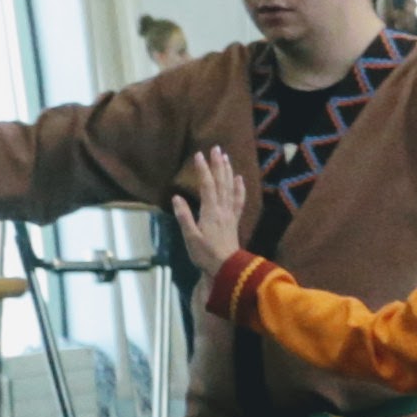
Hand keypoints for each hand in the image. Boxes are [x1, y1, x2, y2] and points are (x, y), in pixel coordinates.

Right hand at [174, 143, 254, 264]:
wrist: (227, 268)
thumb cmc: (205, 254)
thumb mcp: (190, 237)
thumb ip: (184, 216)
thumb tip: (176, 197)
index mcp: (210, 212)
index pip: (207, 186)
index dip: (203, 169)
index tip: (198, 154)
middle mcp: (223, 209)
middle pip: (221, 183)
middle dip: (218, 164)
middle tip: (216, 148)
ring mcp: (230, 214)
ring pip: (231, 188)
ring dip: (228, 171)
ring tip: (226, 157)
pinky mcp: (234, 220)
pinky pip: (239, 200)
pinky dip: (240, 188)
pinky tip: (240, 179)